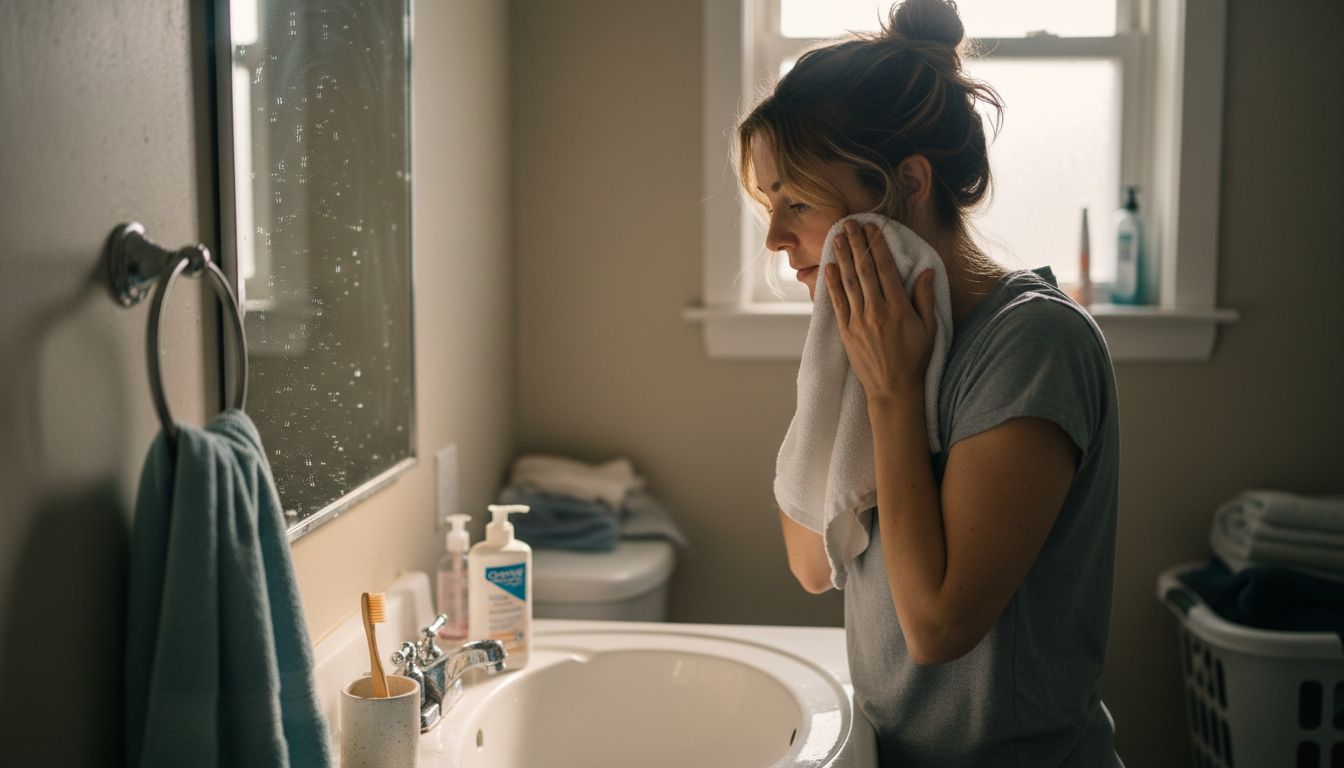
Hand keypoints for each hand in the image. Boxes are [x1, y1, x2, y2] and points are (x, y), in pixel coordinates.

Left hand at [825, 220, 937, 403]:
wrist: (892, 389)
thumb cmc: (915, 358)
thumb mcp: (929, 328)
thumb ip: (925, 298)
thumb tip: (926, 270)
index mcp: (898, 308)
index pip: (886, 268)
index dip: (878, 245)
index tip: (872, 227)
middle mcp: (876, 310)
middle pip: (864, 270)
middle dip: (856, 244)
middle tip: (849, 223)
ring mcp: (858, 321)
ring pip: (849, 282)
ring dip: (843, 257)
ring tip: (837, 237)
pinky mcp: (846, 331)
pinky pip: (838, 302)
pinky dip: (832, 283)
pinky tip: (829, 267)